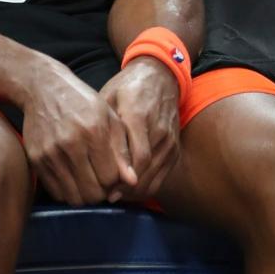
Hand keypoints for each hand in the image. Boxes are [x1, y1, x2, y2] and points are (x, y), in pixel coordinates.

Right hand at [20, 59, 137, 205]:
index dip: (116, 180)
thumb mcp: (109, 118)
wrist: (43, 89)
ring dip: (85, 195)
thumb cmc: (82, 102)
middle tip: (102, 181)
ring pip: (74, 197)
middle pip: (93, 192)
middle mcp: (70, 145)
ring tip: (88, 181)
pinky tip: (73, 178)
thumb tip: (132, 181)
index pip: (111, 178)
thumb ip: (122, 150)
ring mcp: (50, 154)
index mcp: (93, 132)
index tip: (115, 174)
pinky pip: (56, 192)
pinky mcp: (36, 160)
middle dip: (102, 192)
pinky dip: (68, 192)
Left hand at [99, 59, 181, 202]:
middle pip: (145, 172)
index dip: (122, 179)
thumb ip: (106, 129)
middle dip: (125, 190)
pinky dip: (145, 187)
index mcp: (140, 117)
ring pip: (154, 179)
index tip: (106, 191)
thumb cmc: (126, 88)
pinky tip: (127, 189)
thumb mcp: (108, 100)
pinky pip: (161, 177)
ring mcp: (170, 142)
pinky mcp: (174, 149)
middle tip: (104, 197)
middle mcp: (160, 132)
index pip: (138, 157)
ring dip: (134, 192)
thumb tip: (100, 161)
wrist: (160, 77)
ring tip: (113, 195)